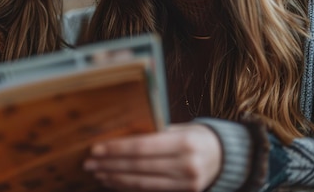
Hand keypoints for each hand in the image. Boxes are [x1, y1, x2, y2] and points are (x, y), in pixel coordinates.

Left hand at [83, 123, 221, 191]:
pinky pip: (150, 190)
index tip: (96, 149)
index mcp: (184, 142)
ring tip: (98, 173)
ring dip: (115, 178)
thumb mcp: (179, 127)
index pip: (142, 147)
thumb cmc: (196, 136)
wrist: (224, 156)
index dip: (117, 149)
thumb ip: (154, 131)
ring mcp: (187, 182)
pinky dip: (128, 186)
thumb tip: (119, 133)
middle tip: (89, 163)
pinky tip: (114, 181)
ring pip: (141, 183)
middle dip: (110, 165)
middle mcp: (186, 164)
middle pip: (138, 166)